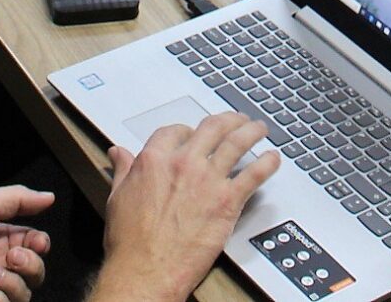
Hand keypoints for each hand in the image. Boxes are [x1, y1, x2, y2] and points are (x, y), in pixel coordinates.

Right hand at [91, 112, 278, 301]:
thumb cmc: (131, 242)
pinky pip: (254, 174)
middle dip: (227, 120)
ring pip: (237, 142)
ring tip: (259, 129)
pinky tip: (273, 159)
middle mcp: (183, 163)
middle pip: (212, 127)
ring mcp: (208, 180)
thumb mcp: (117, 198)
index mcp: (154, 160)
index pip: (176, 130)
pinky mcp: (227, 201)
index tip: (194, 133)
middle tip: (236, 120)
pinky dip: (267, 163)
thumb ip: (123, 170)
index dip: (187, 129)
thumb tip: (118, 153)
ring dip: (251, 131)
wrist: (146, 271)